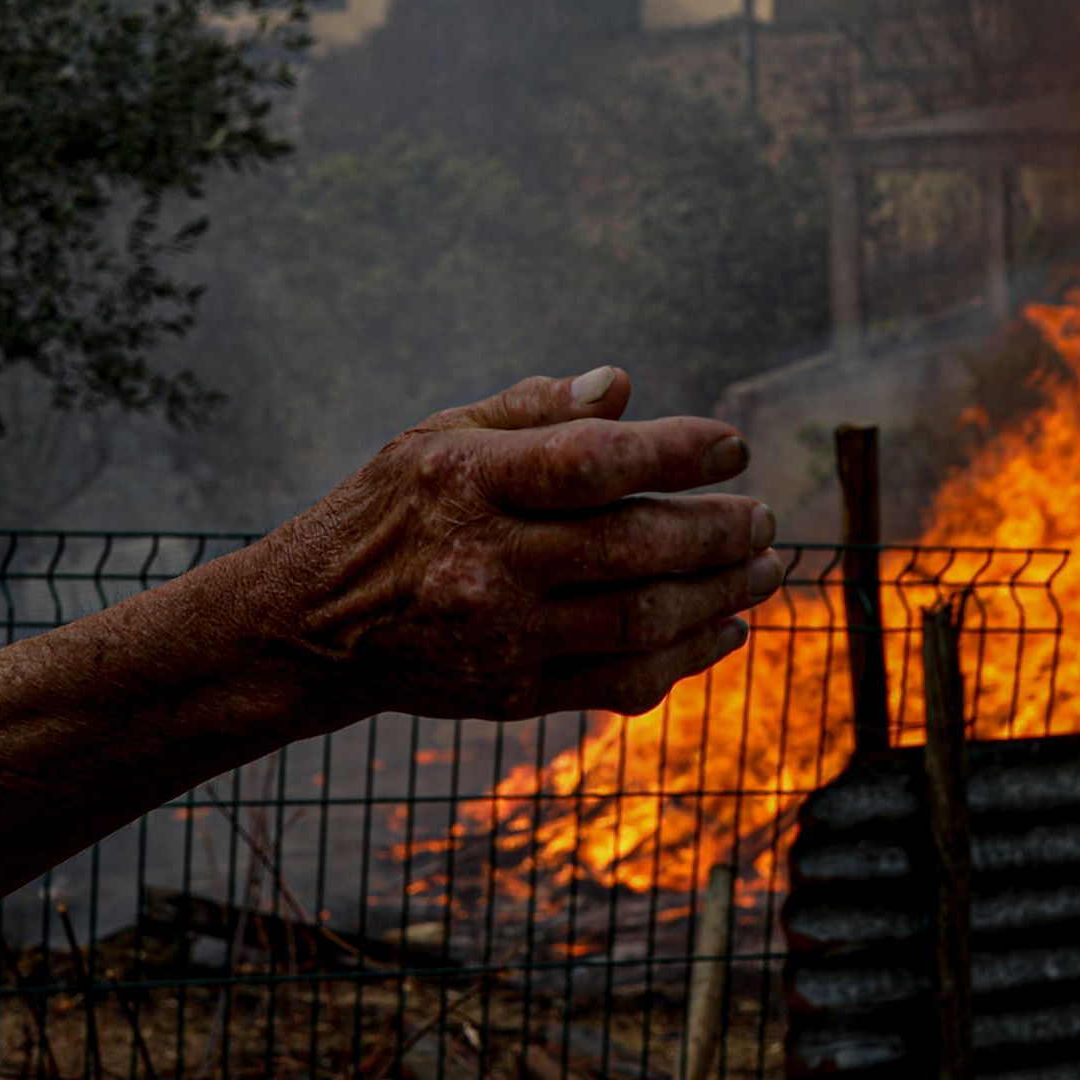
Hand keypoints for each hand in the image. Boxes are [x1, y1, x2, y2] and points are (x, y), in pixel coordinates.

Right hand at [257, 366, 788, 722]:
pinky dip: (684, 658)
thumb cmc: (390, 511)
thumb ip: (532, 410)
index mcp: (467, 481)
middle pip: (634, 551)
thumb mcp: (439, 435)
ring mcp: (502, 636)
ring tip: (764, 570)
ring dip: (719, 596)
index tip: (733, 446)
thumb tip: (622, 386)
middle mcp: (486, 562)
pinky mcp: (513, 693)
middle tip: (765, 519)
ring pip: (640, 622)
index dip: (677, 453)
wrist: (314, 626)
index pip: (594, 463)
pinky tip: (722, 629)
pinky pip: (619, 682)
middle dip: (719, 534)